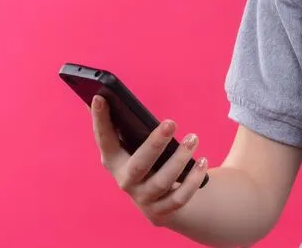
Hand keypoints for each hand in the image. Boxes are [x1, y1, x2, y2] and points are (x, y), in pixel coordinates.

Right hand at [92, 95, 208, 226]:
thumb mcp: (132, 144)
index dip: (99, 120)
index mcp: (113, 160)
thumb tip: (103, 91)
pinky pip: (179, 198)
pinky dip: (193, 181)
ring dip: (179, 160)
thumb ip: (120, 123)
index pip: (103, 139)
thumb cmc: (145, 160)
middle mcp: (125, 181)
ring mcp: (143, 198)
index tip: (100, 97)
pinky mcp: (162, 211)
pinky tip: (202, 161)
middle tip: (172, 122)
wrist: (157, 201)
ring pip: (162, 182)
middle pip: (138, 165)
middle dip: (155, 144)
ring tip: (194, 138)